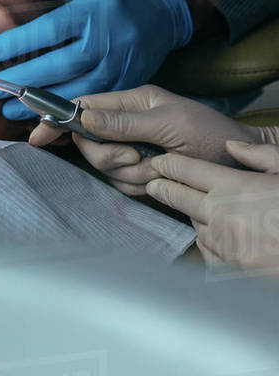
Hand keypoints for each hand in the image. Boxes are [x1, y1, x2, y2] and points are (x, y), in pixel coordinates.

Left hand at [0, 0, 192, 119]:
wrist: (163, 11)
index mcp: (94, 11)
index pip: (49, 30)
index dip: (17, 44)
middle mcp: (108, 41)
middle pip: (60, 66)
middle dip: (23, 81)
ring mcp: (120, 65)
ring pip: (78, 91)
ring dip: (42, 105)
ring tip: (10, 110)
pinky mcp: (128, 83)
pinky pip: (96, 104)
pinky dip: (69, 114)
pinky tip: (43, 118)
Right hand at [27, 85, 269, 194]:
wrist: (238, 168)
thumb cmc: (212, 135)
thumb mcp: (170, 123)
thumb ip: (124, 121)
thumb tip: (82, 115)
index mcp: (131, 102)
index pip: (83, 106)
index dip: (57, 120)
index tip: (37, 137)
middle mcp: (126, 124)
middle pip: (88, 142)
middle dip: (108, 154)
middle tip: (136, 157)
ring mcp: (130, 148)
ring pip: (103, 166)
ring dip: (129, 171)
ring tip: (158, 166)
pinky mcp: (138, 172)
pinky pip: (118, 183)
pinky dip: (137, 184)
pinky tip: (158, 177)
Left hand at [147, 143, 278, 272]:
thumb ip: (261, 156)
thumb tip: (232, 146)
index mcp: (232, 188)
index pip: (183, 170)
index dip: (167, 164)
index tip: (159, 162)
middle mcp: (219, 215)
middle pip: (174, 195)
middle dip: (161, 186)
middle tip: (155, 182)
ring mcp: (221, 244)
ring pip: (192, 223)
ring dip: (192, 215)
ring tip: (200, 209)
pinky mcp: (226, 269)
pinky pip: (206, 250)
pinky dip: (209, 241)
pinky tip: (221, 237)